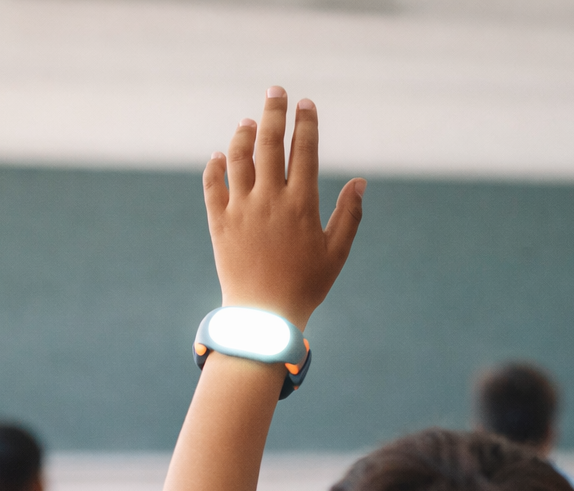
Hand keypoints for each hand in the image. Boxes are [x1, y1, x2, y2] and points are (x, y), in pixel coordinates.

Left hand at [202, 86, 364, 329]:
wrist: (263, 315)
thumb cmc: (306, 285)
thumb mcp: (336, 252)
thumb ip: (350, 215)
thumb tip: (360, 182)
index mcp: (302, 205)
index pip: (305, 152)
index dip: (306, 125)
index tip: (306, 105)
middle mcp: (270, 200)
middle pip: (270, 143)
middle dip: (275, 113)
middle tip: (276, 91)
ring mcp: (241, 209)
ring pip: (239, 158)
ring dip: (244, 134)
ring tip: (250, 121)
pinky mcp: (219, 222)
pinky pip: (213, 185)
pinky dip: (215, 167)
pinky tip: (220, 155)